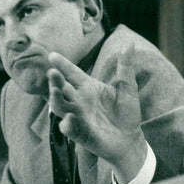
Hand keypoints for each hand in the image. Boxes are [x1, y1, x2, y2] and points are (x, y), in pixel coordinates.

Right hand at [47, 44, 145, 183]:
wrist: (131, 138)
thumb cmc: (126, 112)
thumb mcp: (128, 88)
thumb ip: (126, 67)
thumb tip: (130, 44)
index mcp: (88, 88)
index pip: (72, 73)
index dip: (63, 65)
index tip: (52, 55)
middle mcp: (79, 101)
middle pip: (62, 89)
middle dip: (55, 81)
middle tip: (52, 72)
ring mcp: (78, 118)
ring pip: (61, 107)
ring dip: (57, 99)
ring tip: (56, 90)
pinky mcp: (81, 134)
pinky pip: (71, 129)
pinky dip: (68, 124)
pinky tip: (68, 118)